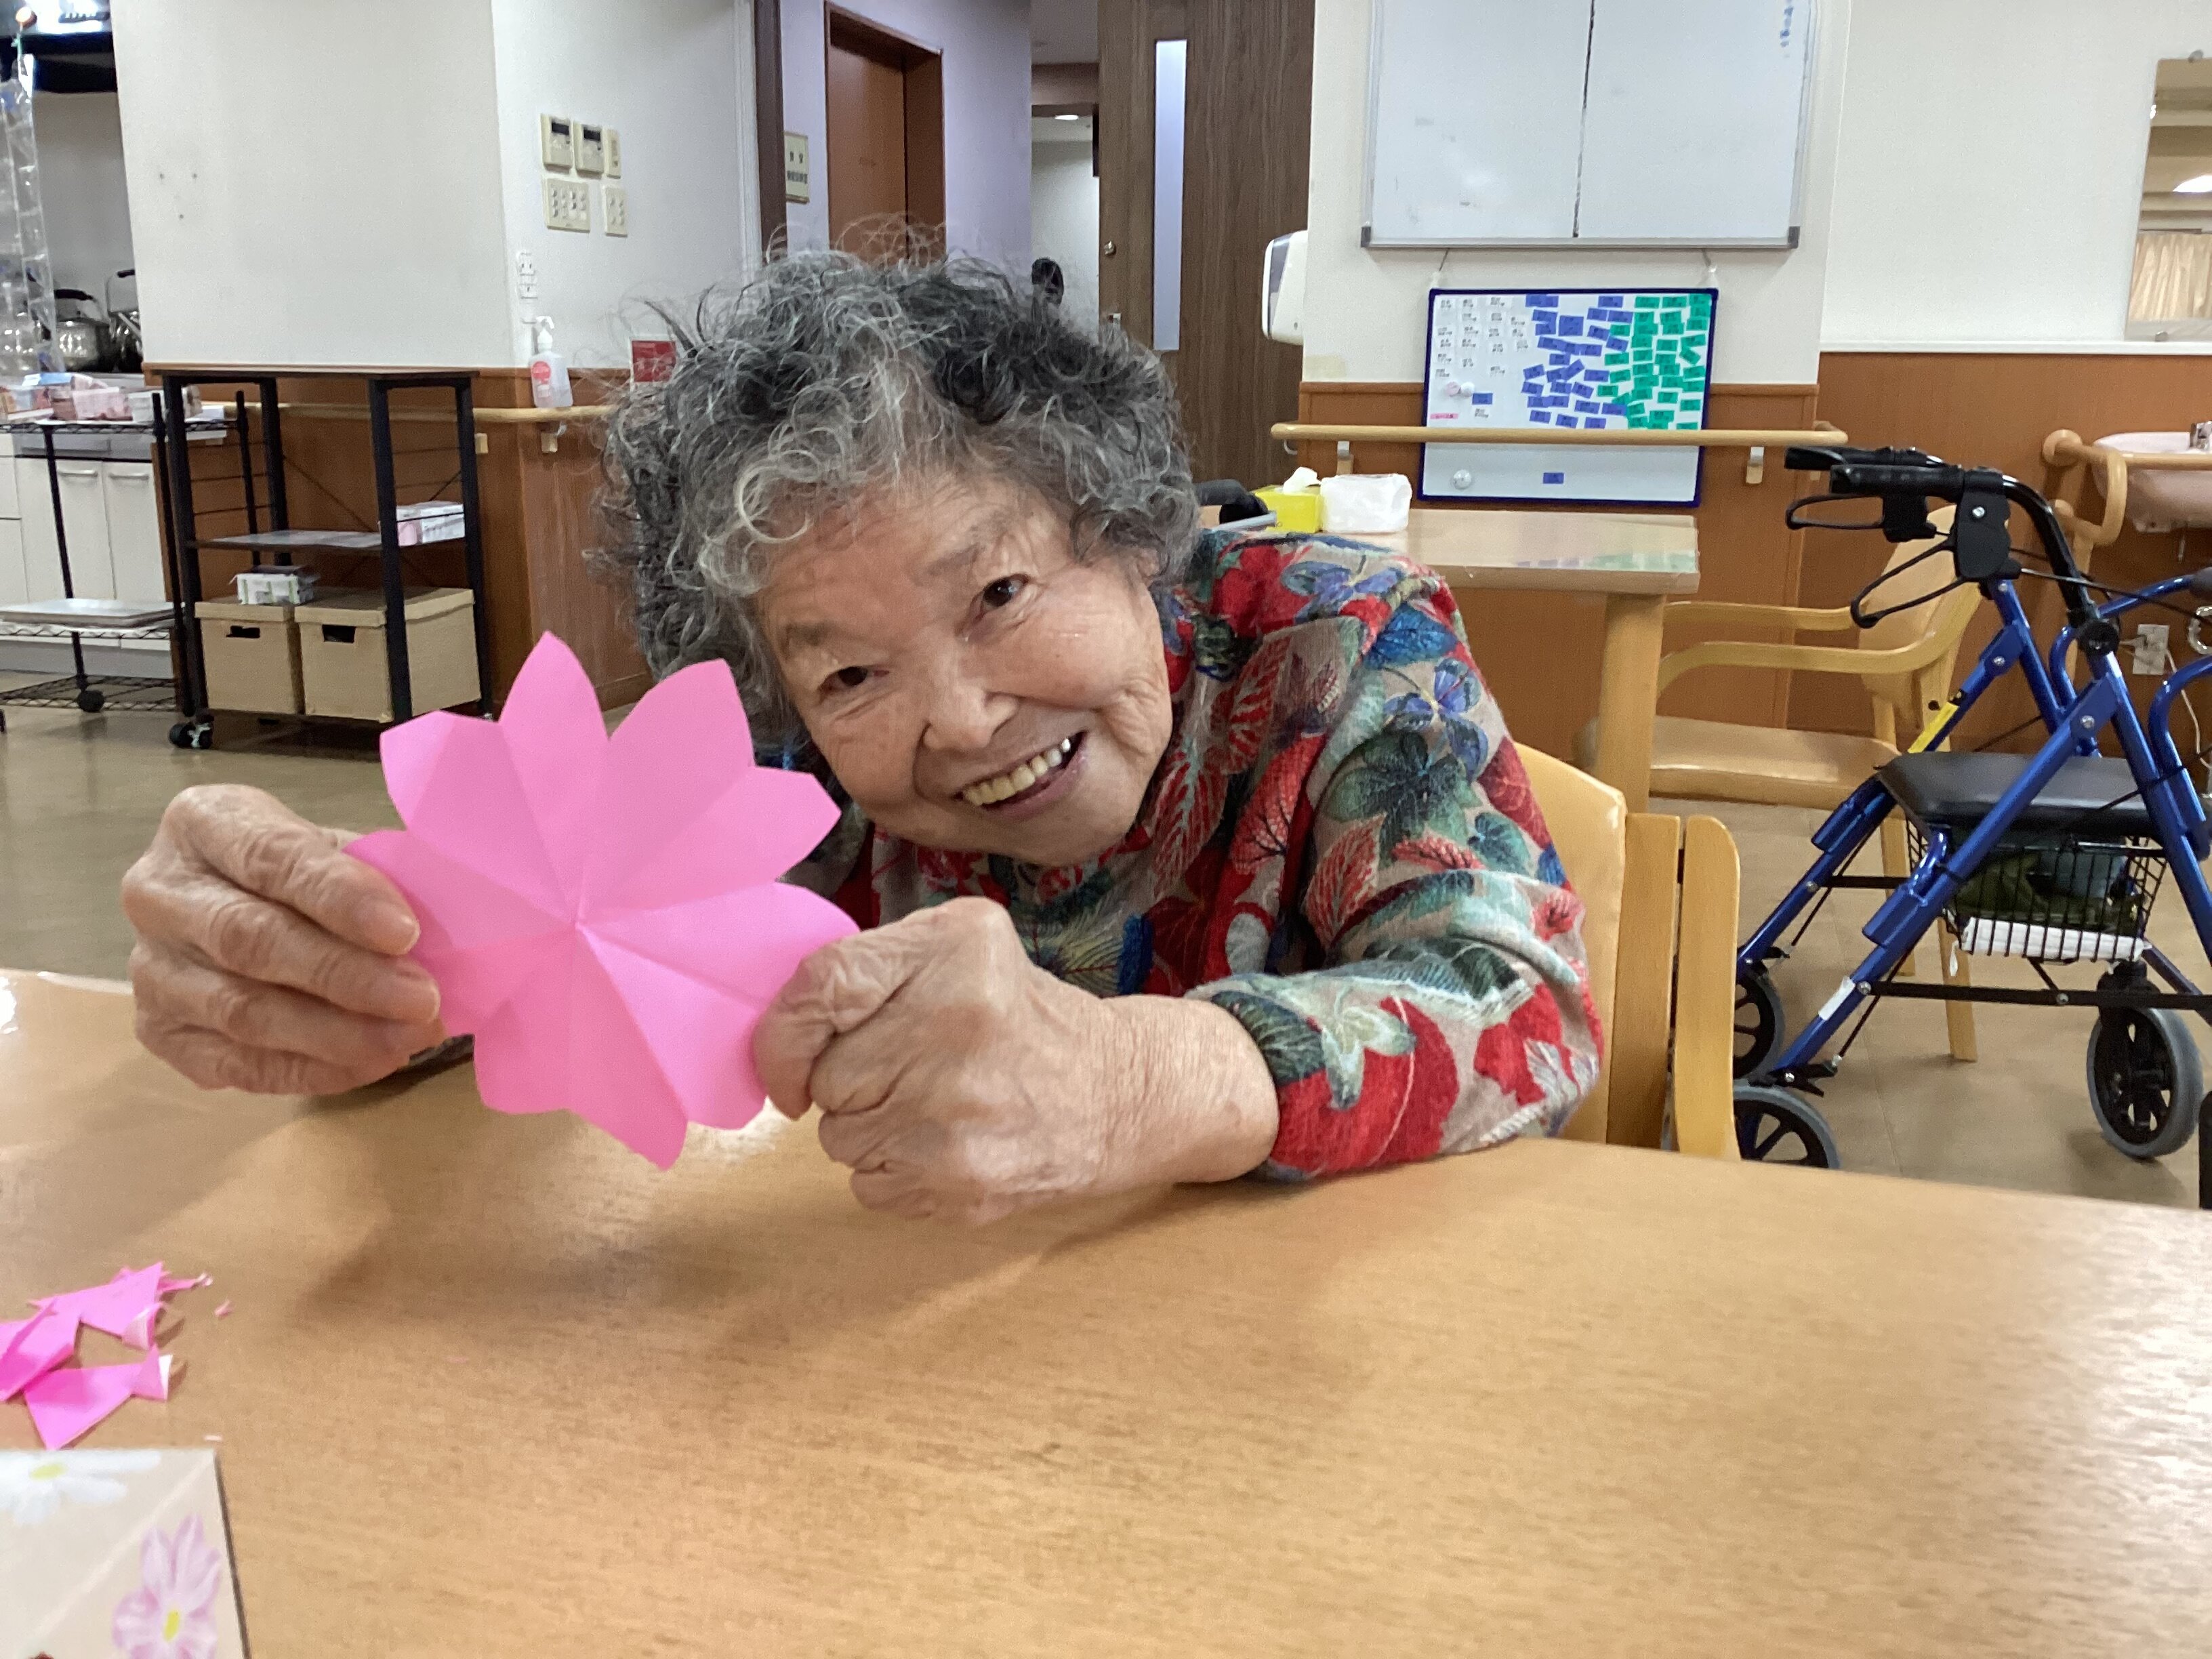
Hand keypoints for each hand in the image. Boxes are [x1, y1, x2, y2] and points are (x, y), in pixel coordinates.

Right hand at [121, 784, 444, 1094]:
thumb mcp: (338, 850)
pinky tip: (370, 1063)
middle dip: (345, 974)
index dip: (339, 896)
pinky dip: (311, 1069)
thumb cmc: (305, 873)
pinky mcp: (158, 1032)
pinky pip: (236, 1064)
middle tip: (420, 998)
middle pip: (249, 938)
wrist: (243, 908)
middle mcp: (158, 892)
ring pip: (241, 1009)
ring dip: (335, 1032)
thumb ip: (378, 877)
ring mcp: (149, 968)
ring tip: (408, 1037)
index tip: (405, 931)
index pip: (270, 857)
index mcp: (202, 822)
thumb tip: (447, 929)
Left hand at [752, 897, 1278, 1222]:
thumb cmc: (1018, 1016)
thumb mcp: (961, 946)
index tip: (792, 1055)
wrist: (1115, 1095)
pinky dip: (893, 1172)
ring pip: (839, 1137)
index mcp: (954, 954)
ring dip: (871, 1128)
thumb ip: (872, 962)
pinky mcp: (958, 1183)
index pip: (819, 986)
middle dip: (850, 1079)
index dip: (785, 1031)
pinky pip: (866, 1187)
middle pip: (825, 1077)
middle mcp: (955, 1028)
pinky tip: (946, 1145)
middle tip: (911, 1069)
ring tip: (936, 1106)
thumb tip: (776, 1026)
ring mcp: (956, 1115)